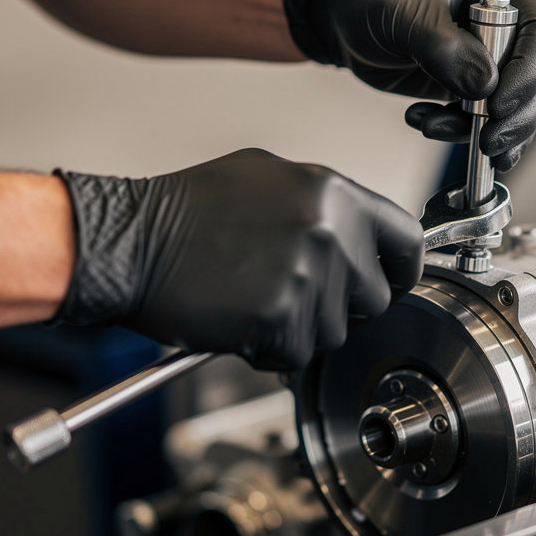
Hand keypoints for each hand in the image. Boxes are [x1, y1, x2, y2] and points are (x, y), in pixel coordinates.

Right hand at [54, 149, 423, 370]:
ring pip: (335, 333)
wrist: (128, 241)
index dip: (400, 269)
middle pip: (375, 297)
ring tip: (255, 297)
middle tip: (291, 292)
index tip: (389, 281)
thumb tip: (364, 234)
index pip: (407, 240)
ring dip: (301, 329)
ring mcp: (309, 274)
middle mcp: (331, 230)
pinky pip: (297, 355)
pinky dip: (270, 349)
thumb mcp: (269, 180)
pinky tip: (240, 318)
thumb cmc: (188, 212)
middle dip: (340, 306)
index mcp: (334, 192)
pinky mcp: (281, 317)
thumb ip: (325, 206)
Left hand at [281, 0, 535, 170]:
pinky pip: (489, 119)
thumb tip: (485, 87)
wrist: (341, 16)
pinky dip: (462, 133)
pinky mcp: (476, 84)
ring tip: (435, 129)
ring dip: (487, 130)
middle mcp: (510, 18)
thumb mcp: (403, 17)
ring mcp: (495, 55)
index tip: (499, 105)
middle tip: (488, 141)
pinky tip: (425, 123)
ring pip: (519, 105)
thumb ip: (445, 49)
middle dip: (517, 115)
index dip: (528, 73)